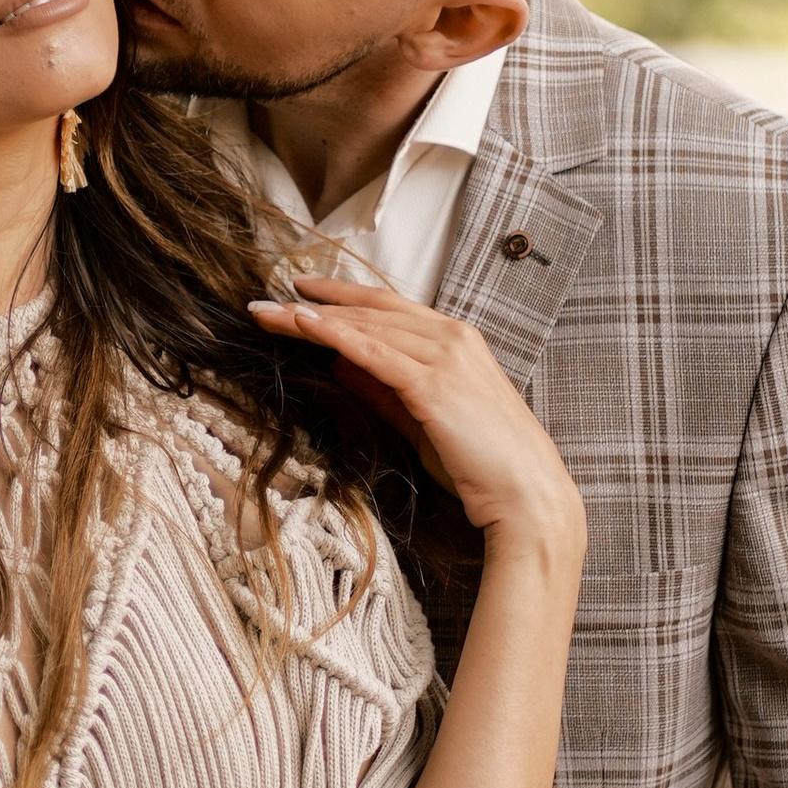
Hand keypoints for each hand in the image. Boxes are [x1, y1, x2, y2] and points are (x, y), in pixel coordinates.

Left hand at [251, 279, 584, 559]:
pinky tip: (302, 324)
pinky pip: (374, 353)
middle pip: (369, 312)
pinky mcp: (434, 385)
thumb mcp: (421, 419)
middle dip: (312, 303)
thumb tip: (339, 365)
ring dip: (311, 318)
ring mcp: (445, 358)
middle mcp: (452, 338)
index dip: (340, 296)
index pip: (386, 308)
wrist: (526, 496)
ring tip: (266, 314)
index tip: (299, 291)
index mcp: (455, 340)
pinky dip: (335, 335)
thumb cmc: (481, 464)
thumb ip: (383, 389)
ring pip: (365, 327)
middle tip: (261, 303)